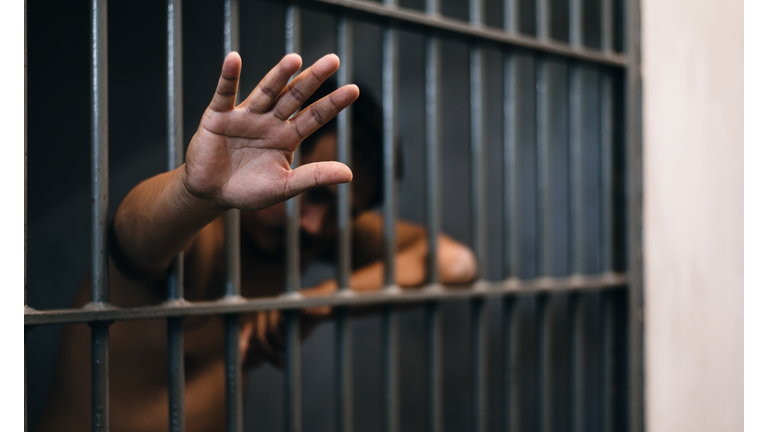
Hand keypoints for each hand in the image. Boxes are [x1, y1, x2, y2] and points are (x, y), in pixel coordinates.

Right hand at [183, 52, 357, 210]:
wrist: (211, 194)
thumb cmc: (248, 191)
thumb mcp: (284, 186)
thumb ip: (314, 177)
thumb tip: (349, 174)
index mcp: (287, 137)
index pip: (315, 117)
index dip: (333, 103)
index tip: (354, 89)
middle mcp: (270, 121)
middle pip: (295, 96)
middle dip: (313, 79)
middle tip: (333, 60)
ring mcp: (245, 116)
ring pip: (265, 91)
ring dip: (279, 75)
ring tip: (295, 59)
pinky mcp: (219, 116)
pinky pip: (224, 93)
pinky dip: (228, 77)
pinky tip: (233, 58)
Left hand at [240, 281, 336, 368]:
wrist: (324, 307)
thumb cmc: (303, 324)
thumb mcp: (283, 340)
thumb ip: (265, 348)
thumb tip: (245, 363)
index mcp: (261, 317)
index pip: (247, 331)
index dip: (242, 346)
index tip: (242, 363)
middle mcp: (265, 308)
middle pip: (257, 335)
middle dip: (267, 354)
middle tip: (280, 365)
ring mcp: (275, 304)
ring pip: (268, 332)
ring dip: (279, 348)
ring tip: (289, 356)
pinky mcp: (286, 304)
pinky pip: (282, 326)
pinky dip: (288, 340)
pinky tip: (296, 346)